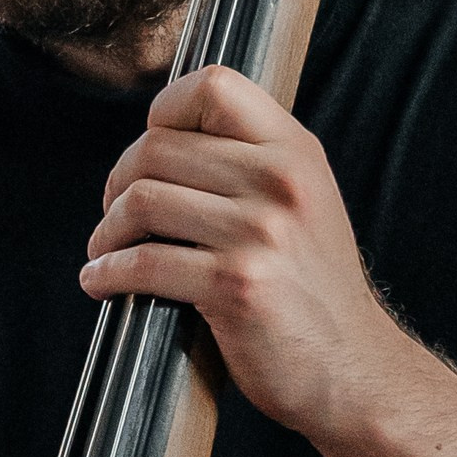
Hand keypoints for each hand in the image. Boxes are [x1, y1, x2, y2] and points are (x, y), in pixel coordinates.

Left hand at [79, 64, 403, 444]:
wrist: (354, 371)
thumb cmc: (314, 292)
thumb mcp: (305, 204)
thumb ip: (252, 166)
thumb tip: (164, 141)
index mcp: (296, 152)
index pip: (213, 86)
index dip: (163, 112)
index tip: (148, 153)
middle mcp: (280, 182)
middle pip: (157, 148)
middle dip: (117, 183)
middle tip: (114, 216)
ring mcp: (259, 233)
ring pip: (141, 201)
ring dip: (105, 232)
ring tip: (103, 252)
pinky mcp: (234, 285)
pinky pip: (142, 264)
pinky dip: (106, 274)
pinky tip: (101, 283)